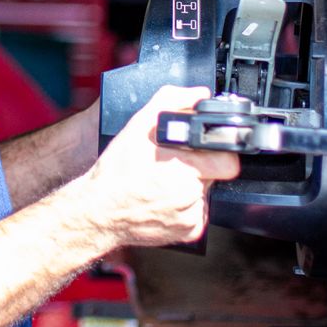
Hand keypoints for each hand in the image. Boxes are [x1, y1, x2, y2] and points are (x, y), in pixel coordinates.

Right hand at [83, 85, 240, 246]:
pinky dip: (187, 205)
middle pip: (218, 174)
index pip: (228, 159)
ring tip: (166, 180)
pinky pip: (199, 211)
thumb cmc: (115, 172)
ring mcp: (191, 216)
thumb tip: (198, 94)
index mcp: (184, 169)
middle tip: (178, 163)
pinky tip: (166, 198)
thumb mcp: (137, 126)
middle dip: (203, 165)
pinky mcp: (189, 232)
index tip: (201, 150)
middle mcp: (191, 196)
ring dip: (193, 184)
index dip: (216, 150)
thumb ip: (171, 102)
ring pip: (207, 191)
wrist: (98, 212)